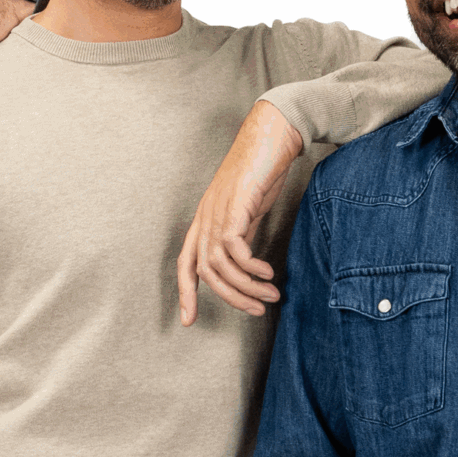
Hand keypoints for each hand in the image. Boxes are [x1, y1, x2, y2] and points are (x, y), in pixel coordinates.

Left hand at [177, 101, 305, 323]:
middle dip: (229, 298)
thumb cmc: (262, 171)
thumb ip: (240, 235)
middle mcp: (206, 218)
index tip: (188, 320)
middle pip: (204, 271)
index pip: (185, 263)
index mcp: (204, 220)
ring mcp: (218, 211)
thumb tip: (241, 263)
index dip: (185, 292)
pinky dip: (251, 267)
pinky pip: (235, 249)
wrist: (272, 136)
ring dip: (246, 287)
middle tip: (255, 311)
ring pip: (220, 265)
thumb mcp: (247, 210)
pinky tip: (268, 272)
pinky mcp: (235, 206)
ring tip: (270, 296)